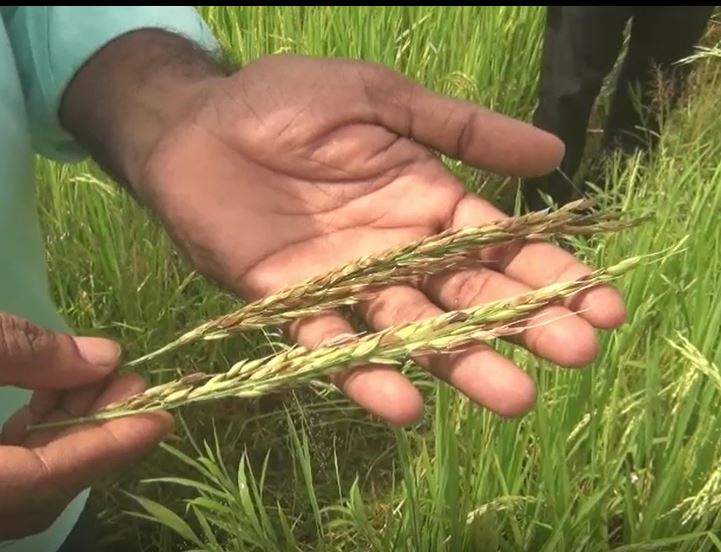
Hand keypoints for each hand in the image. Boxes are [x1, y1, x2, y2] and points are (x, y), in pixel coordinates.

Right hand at [0, 312, 171, 539]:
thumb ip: (27, 354)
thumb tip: (106, 359)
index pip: (48, 478)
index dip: (109, 447)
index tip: (162, 418)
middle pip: (45, 482)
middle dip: (96, 431)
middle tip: (130, 383)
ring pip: (28, 475)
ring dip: (69, 427)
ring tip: (96, 376)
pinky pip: (8, 467)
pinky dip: (36, 433)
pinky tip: (53, 390)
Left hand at [62, 35, 626, 425]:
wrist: (199, 124)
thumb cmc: (289, 102)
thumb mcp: (383, 100)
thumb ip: (461, 129)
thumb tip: (555, 154)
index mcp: (428, 204)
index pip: (501, 248)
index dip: (551, 274)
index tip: (603, 304)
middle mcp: (398, 253)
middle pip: (468, 298)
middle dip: (522, 325)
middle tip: (575, 354)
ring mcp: (349, 284)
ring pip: (414, 331)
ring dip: (461, 363)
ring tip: (513, 396)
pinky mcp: (292, 305)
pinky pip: (333, 344)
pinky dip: (364, 373)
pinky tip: (403, 402)